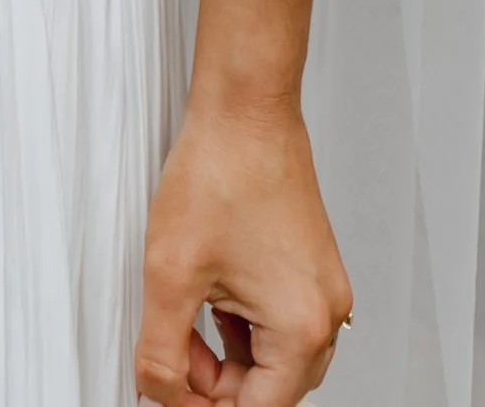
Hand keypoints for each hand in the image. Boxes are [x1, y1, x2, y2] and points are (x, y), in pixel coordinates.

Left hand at [135, 94, 352, 403]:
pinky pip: (280, 325)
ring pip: (274, 359)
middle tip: (173, 349)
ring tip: (187, 318)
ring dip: (228, 355)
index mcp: (301, 327)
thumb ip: (161, 350)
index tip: (170, 390)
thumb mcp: (169, 272)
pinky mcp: (312, 270)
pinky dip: (244, 326)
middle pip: (270, 390)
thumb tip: (158, 392)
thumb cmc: (220, 169)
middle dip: (216, 382)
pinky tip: (212, 300)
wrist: (244, 107)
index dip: (204, 406)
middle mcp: (325, 314)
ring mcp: (323, 291)